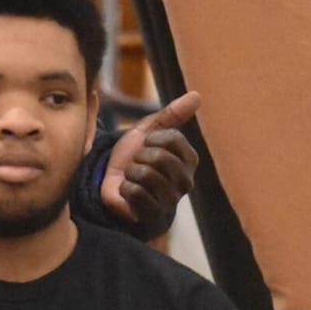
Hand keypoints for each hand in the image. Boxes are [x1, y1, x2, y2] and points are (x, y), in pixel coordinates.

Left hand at [101, 90, 200, 234]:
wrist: (112, 181)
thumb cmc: (134, 155)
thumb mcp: (150, 129)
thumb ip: (173, 113)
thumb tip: (198, 95)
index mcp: (190, 159)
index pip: (173, 139)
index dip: (151, 138)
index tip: (146, 145)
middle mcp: (186, 181)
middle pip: (160, 157)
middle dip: (139, 156)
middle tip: (137, 163)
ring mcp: (171, 200)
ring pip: (146, 174)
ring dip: (131, 172)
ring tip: (132, 176)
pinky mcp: (154, 215)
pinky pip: (136, 192)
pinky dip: (125, 188)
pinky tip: (128, 191)